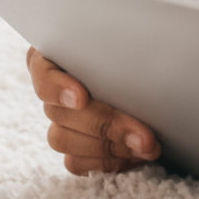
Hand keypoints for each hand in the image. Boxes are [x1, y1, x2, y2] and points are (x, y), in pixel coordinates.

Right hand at [26, 48, 159, 174]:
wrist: (155, 77)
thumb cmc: (138, 45)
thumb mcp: (131, 36)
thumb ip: (126, 36)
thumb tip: (140, 38)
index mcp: (55, 56)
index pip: (43, 72)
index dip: (58, 88)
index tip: (81, 98)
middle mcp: (53, 90)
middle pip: (61, 114)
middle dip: (107, 126)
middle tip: (145, 137)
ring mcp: (59, 121)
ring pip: (64, 141)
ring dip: (109, 148)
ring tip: (147, 147)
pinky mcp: (72, 147)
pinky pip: (76, 163)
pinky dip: (106, 162)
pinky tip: (134, 156)